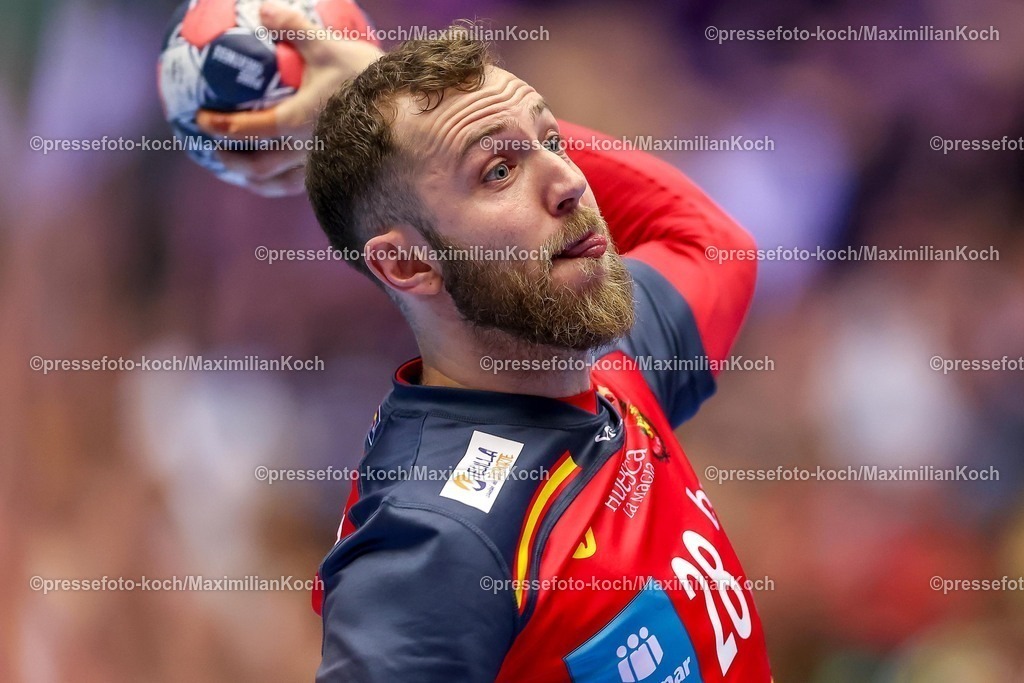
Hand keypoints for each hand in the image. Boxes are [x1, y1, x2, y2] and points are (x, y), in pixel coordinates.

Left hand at [196, 1, 382, 195]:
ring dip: (256, 180)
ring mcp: (323, 167)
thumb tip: (263, 8)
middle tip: (215, 150)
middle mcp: (305, 152)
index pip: (246, 130)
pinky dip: (283, 184)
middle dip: (231, 161)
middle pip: (257, 168)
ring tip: (245, 172)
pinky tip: (282, 177)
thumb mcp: (329, 47)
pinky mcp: (340, 173)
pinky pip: (303, 185)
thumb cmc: (367, 81)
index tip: (201, 119)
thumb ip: (293, 28)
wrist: (409, 115)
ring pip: (280, 185)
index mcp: (295, 123)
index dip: (219, 127)